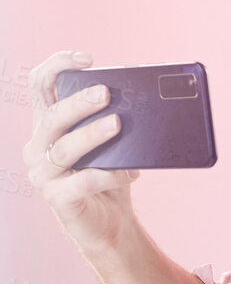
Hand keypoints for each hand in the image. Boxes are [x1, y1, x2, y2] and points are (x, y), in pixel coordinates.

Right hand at [24, 49, 137, 254]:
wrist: (112, 225)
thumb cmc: (109, 178)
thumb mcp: (111, 144)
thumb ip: (114, 117)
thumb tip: (138, 88)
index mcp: (48, 125)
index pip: (40, 85)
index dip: (57, 66)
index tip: (86, 59)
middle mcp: (39, 146)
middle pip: (52, 115)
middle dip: (79, 102)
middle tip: (106, 93)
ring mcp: (44, 174)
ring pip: (65, 148)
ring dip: (92, 134)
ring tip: (118, 124)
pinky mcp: (58, 198)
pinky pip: (83, 181)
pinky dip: (110, 175)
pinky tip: (131, 172)